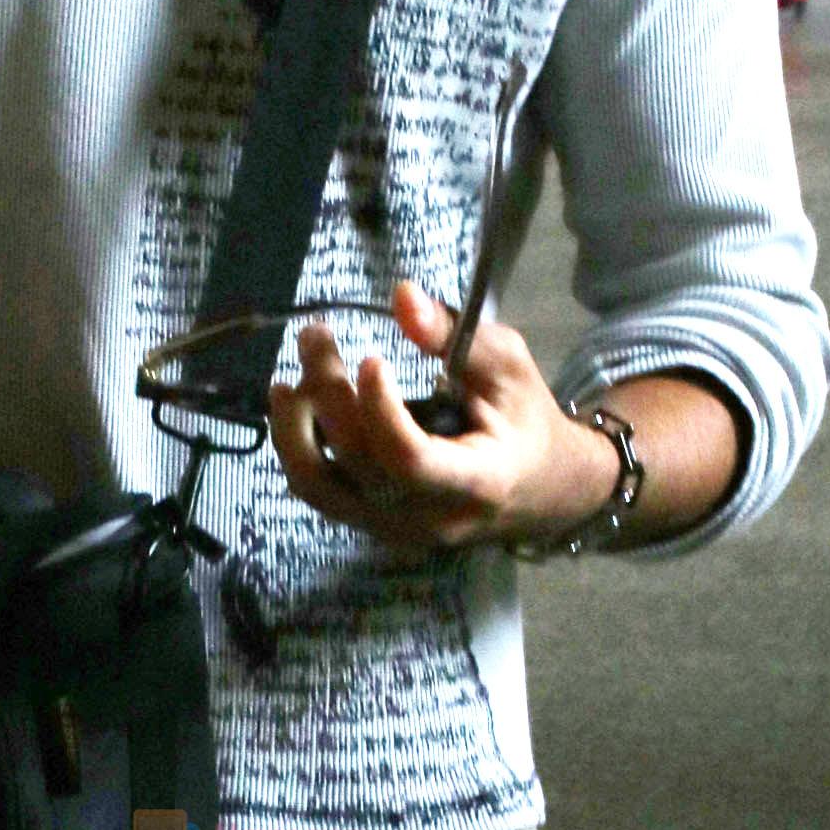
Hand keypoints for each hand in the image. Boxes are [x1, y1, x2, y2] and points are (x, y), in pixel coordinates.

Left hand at [268, 281, 619, 555]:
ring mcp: (398, 531)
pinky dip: (300, 450)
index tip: (371, 358)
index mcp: (478, 482)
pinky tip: (300, 409)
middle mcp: (432, 518)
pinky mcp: (375, 528)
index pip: (410, 460)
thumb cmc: (525, 421)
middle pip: (358, 464)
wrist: (541, 492)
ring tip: (288, 382)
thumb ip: (456, 335)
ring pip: (322, 489)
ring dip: (294, 430)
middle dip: (326, 394)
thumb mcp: (508, 367)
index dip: (379, 410)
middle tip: (316, 336)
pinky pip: (322, 493)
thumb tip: (402, 297)